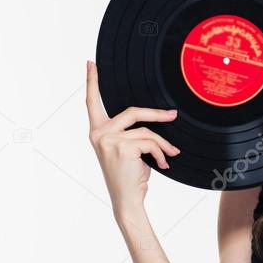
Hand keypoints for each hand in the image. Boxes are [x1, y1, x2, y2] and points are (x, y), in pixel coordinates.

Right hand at [86, 60, 180, 217]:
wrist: (127, 199)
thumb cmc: (129, 176)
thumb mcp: (129, 149)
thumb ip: (133, 133)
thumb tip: (158, 119)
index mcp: (97, 131)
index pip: (92, 102)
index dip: (92, 81)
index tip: (90, 63)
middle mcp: (98, 133)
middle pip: (133, 112)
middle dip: (156, 114)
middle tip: (172, 114)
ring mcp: (108, 139)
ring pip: (146, 131)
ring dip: (162, 144)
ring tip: (170, 155)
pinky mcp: (122, 146)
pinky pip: (150, 141)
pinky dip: (161, 152)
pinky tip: (162, 164)